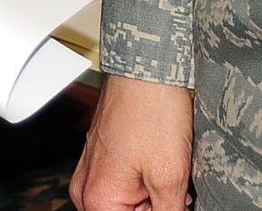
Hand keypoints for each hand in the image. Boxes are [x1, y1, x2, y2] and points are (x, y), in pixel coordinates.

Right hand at [70, 75, 194, 210]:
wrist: (147, 65)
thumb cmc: (152, 108)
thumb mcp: (170, 176)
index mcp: (97, 198)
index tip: (174, 198)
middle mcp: (87, 186)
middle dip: (155, 206)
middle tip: (174, 185)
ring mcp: (92, 169)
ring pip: (128, 201)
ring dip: (152, 194)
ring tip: (167, 167)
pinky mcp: (102, 154)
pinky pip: (123, 182)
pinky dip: (145, 178)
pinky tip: (159, 159)